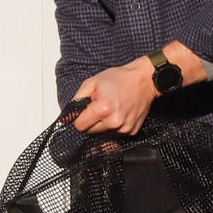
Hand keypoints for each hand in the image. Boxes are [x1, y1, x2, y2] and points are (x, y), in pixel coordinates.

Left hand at [70, 42, 207, 134]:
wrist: (144, 80)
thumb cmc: (119, 79)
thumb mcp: (92, 82)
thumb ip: (77, 100)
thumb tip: (67, 117)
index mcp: (102, 109)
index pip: (80, 126)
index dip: (79, 118)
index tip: (84, 111)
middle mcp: (114, 122)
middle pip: (91, 132)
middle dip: (91, 122)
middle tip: (100, 107)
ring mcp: (124, 128)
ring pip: (103, 134)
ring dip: (103, 124)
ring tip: (111, 108)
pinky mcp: (132, 131)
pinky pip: (116, 134)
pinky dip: (115, 126)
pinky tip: (120, 113)